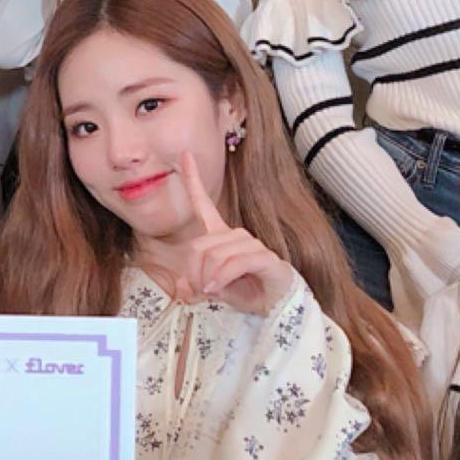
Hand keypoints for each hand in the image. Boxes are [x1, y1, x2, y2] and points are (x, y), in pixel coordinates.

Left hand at [178, 151, 293, 315]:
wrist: (276, 305)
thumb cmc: (246, 291)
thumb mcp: (214, 288)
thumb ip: (196, 285)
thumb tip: (182, 287)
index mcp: (221, 235)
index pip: (203, 203)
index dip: (193, 179)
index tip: (185, 154)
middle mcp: (236, 234)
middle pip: (200, 245)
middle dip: (193, 271)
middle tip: (198, 289)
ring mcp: (251, 244)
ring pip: (215, 255)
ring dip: (207, 278)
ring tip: (211, 291)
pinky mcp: (264, 257)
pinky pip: (234, 263)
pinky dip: (220, 278)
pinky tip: (217, 289)